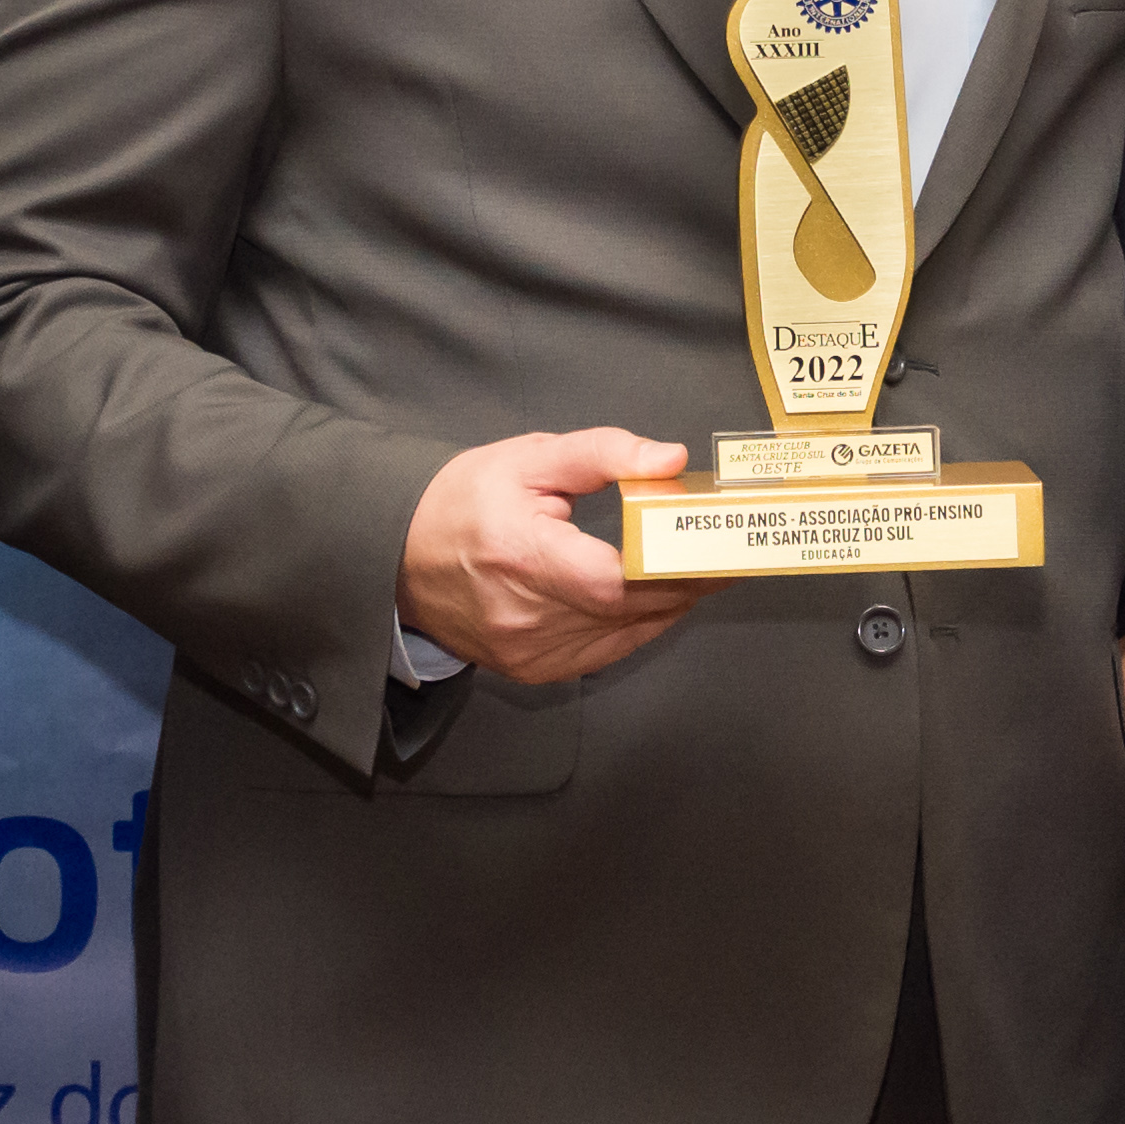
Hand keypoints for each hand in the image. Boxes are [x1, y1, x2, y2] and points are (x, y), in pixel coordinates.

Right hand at [397, 429, 716, 682]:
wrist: (396, 556)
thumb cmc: (463, 501)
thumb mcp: (528, 459)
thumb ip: (602, 453)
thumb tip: (670, 459)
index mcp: (521, 557)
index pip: (615, 579)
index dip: (674, 568)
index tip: (718, 545)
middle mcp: (524, 616)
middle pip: (630, 610)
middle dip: (687, 580)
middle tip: (728, 550)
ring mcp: (528, 652)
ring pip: (625, 634)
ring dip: (670, 603)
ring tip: (702, 567)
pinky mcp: (532, 670)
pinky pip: (607, 651)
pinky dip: (640, 624)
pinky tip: (660, 598)